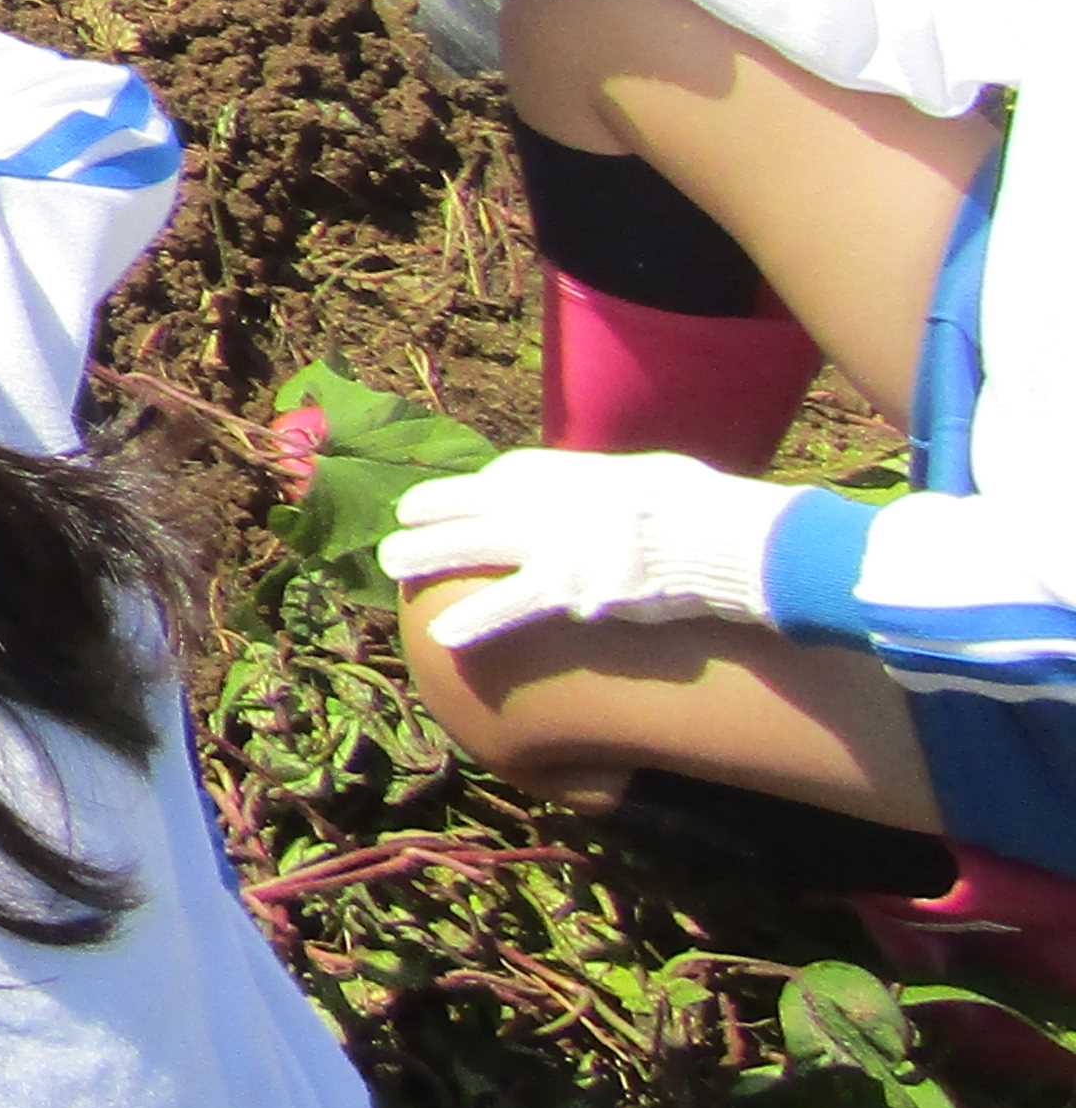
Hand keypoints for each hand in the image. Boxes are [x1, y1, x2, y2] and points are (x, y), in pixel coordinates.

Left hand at [379, 444, 793, 650]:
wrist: (716, 536)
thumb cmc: (695, 506)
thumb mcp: (647, 475)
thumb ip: (616, 484)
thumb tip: (629, 489)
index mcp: (562, 471)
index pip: (499, 478)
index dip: (471, 494)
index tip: (451, 504)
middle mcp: (541, 500)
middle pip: (465, 506)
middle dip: (425, 517)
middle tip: (398, 529)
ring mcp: (545, 542)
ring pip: (464, 546)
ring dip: (423, 556)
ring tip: (391, 566)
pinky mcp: (561, 587)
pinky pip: (503, 605)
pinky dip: (472, 621)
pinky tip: (442, 636)